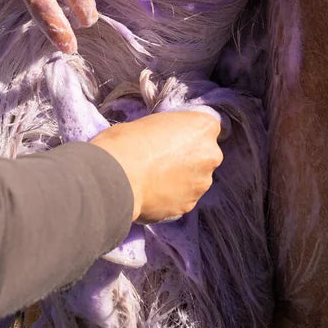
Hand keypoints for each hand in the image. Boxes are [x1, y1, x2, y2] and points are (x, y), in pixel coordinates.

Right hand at [90, 109, 222, 221]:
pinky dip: (171, 196)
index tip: (171, 138)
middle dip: (188, 158)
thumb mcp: (151, 122)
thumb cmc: (127, 141)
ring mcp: (201, 183)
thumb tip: (165, 143)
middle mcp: (211, 155)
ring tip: (153, 179)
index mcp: (203, 127)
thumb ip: (169, 133)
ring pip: (195, 179)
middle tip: (161, 160)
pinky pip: (183, 198)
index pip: (205, 128)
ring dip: (181, 179)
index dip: (187, 133)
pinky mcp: (189, 205)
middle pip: (204, 155)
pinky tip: (151, 192)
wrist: (116, 176)